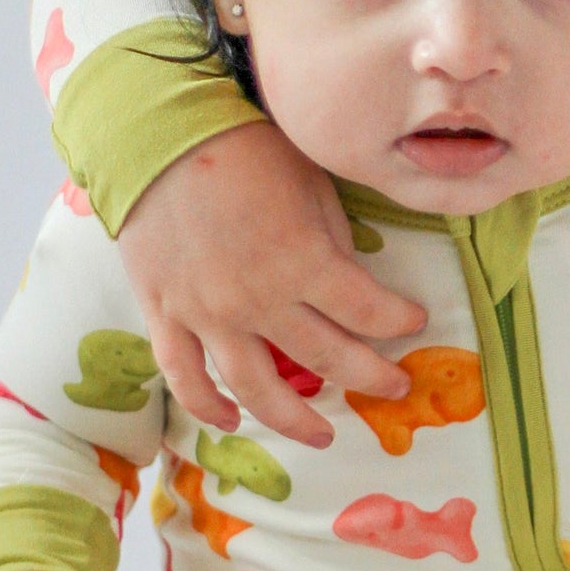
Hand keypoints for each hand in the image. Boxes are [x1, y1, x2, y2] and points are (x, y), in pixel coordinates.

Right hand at [117, 118, 426, 448]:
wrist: (156, 135)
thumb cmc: (243, 148)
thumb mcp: (310, 185)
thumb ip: (333, 242)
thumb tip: (349, 282)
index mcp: (303, 263)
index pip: (368, 312)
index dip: (398, 321)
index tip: (413, 322)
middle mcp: (258, 301)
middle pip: (327, 359)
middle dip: (371, 377)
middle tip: (395, 387)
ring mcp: (207, 316)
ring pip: (257, 389)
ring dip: (296, 421)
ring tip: (324, 435)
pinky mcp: (164, 316)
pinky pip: (185, 378)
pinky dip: (207, 406)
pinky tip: (231, 420)